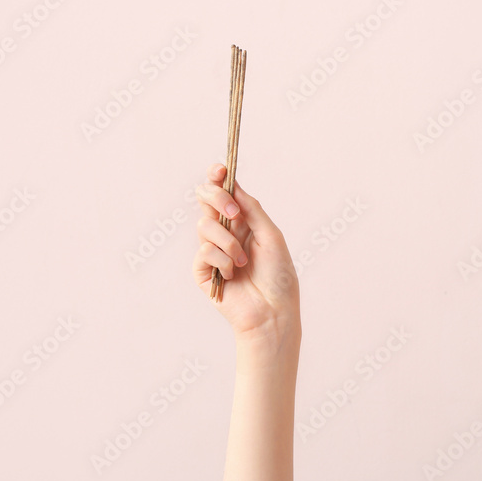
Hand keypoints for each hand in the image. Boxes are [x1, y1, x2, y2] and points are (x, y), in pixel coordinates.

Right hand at [193, 164, 300, 348]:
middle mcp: (226, 234)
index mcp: (243, 223)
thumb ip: (251, 209)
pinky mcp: (203, 271)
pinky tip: (232, 274)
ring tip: (243, 262)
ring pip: (204, 226)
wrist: (273, 311)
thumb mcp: (271, 235)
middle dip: (217, 199)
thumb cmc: (278, 276)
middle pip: (206, 201)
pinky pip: (204, 252)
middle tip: (233, 213)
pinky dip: (221, 260)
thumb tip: (235, 185)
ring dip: (227, 242)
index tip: (221, 169)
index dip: (218, 178)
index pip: (224, 194)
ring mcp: (212, 252)